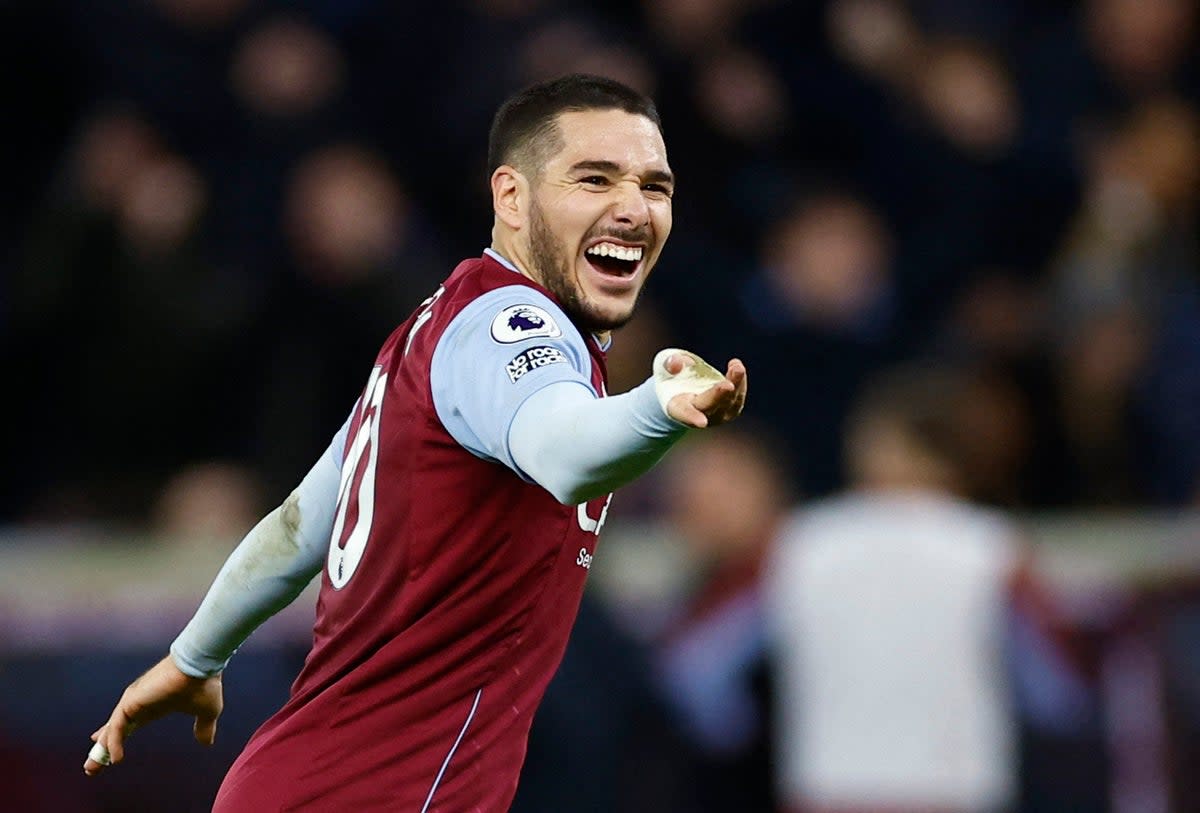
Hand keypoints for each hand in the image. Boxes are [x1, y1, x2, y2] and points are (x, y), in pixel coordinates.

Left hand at [84, 655, 223, 775]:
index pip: (130, 725)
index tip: (109, 753)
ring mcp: (134, 702)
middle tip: (91, 768)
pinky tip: (115, 759)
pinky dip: (114, 743)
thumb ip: (204, 727)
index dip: (118, 739)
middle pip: (115, 730)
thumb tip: (206, 743)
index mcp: (154, 707)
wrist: (201, 665)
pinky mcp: (132, 702)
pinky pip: (117, 727)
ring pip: (112, 730)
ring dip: (103, 749)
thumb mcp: (207, 712)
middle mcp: (140, 704)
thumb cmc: (204, 684)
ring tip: (92, 769)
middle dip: (104, 748)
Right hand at [665, 356, 747, 428]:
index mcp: (678, 408)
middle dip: (719, 396)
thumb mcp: (664, 367)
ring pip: (728, 403)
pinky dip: (739, 381)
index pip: (685, 414)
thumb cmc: (672, 378)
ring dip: (735, 383)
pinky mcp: (730, 409)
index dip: (692, 417)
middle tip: (728, 385)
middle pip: (710, 406)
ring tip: (736, 366)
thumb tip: (677, 364)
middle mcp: (698, 415)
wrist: (685, 390)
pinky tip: (736, 366)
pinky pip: (737, 397)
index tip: (702, 423)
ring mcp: (717, 415)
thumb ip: (669, 363)